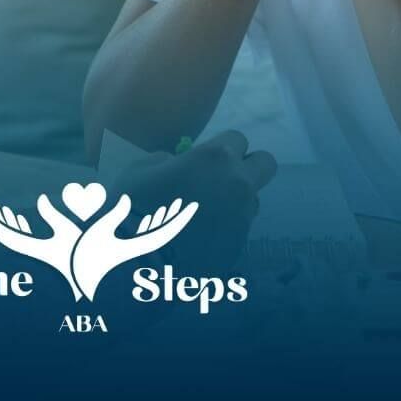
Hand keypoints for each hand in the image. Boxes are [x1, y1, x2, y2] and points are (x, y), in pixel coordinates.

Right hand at [113, 130, 276, 271]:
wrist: (136, 262)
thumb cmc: (134, 207)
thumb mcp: (142, 168)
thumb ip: (170, 160)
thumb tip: (180, 164)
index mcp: (215, 158)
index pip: (238, 138)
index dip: (221, 146)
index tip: (205, 158)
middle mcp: (237, 185)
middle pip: (266, 164)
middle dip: (248, 166)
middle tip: (222, 177)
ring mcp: (242, 218)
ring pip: (252, 199)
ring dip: (236, 200)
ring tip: (204, 214)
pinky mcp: (238, 247)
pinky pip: (239, 229)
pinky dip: (224, 229)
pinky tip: (198, 238)